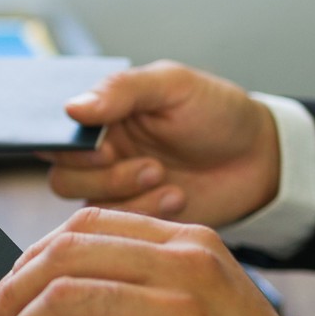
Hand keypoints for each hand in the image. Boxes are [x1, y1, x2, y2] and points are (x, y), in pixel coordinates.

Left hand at [0, 207, 314, 315]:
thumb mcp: (197, 307)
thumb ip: (139, 288)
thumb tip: (48, 302)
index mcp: (187, 242)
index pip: (87, 225)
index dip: (32, 257)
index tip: (8, 295)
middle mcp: (182, 266)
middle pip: (63, 256)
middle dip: (11, 297)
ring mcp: (176, 313)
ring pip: (62, 302)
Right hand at [48, 61, 280, 226]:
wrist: (259, 159)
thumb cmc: (216, 113)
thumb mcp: (173, 86)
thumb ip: (121, 90)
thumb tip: (72, 108)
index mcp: (102, 115)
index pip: (55, 134)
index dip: (69, 148)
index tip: (104, 146)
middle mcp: (100, 153)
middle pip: (62, 177)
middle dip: (102, 176)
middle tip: (149, 166)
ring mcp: (116, 190)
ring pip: (86, 206)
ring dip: (125, 194)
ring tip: (164, 176)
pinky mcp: (135, 219)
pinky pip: (117, 229)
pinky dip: (145, 212)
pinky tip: (177, 196)